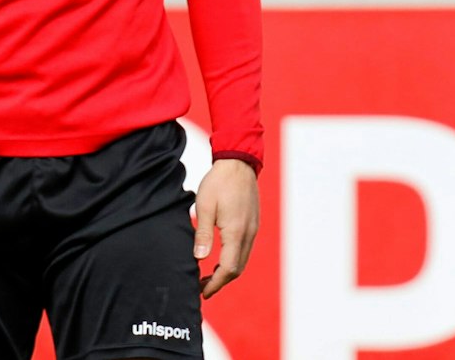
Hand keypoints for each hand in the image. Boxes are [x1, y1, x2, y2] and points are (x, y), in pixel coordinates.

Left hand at [193, 158, 258, 297]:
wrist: (238, 162)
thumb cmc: (218, 183)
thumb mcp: (204, 207)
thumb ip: (202, 235)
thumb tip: (200, 259)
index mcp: (236, 232)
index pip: (229, 269)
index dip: (215, 284)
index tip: (202, 292)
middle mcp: (249, 233)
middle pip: (238, 268)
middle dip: (220, 282)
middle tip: (202, 288)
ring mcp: (253, 228)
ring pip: (243, 259)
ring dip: (227, 272)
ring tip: (208, 276)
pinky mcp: (253, 223)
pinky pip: (245, 249)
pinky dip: (233, 260)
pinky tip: (220, 258)